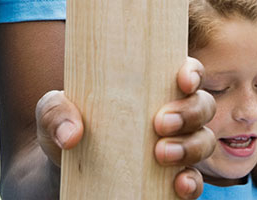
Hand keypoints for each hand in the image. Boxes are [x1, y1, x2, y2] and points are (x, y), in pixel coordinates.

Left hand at [35, 58, 215, 198]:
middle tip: (159, 123)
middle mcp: (174, 113)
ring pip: (204, 141)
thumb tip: (71, 135)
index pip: (187, 72)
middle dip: (189, 113)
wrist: (63, 167)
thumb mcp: (52, 111)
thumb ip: (55, 112)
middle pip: (202, 105)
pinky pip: (196, 181)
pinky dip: (193, 183)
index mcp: (152, 85)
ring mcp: (177, 146)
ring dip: (190, 146)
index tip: (182, 80)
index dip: (193, 72)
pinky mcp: (172, 178)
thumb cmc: (66, 123)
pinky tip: (179, 184)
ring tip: (160, 154)